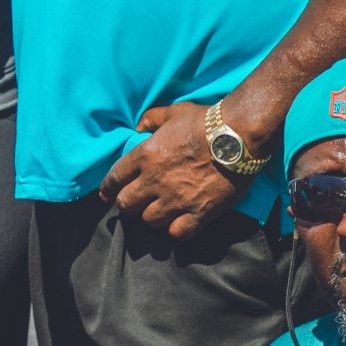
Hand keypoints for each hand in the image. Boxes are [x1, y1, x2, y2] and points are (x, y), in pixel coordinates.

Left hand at [99, 102, 244, 239]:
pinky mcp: (200, 212)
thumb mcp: (172, 112)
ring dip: (151, 218)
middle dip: (127, 206)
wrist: (239, 136)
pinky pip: (178, 233)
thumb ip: (151, 119)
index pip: (114, 179)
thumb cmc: (205, 121)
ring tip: (158, 213)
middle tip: (134, 205)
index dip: (107, 190)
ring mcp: (177, 198)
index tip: (106, 196)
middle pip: (126, 205)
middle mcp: (155, 180)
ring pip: (149, 221)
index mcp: (145, 156)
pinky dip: (175, 231)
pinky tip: (179, 224)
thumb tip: (139, 127)